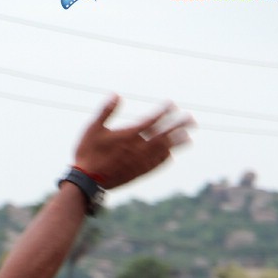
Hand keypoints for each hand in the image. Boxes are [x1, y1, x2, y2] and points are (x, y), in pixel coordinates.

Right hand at [73, 96, 192, 189]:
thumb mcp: (93, 128)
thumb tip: (116, 95)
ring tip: (188, 138)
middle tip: (191, 120)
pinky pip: (154, 165)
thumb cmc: (87, 153)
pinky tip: (169, 156)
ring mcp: (138, 162)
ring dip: (176, 143)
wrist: (86, 182)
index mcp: (128, 135)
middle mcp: (137, 149)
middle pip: (163, 135)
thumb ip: (106, 111)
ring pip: (162, 151)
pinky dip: (164, 159)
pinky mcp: (136, 174)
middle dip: (178, 126)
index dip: (163, 112)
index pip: (151, 121)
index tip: (172, 105)